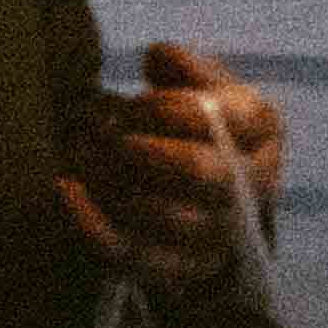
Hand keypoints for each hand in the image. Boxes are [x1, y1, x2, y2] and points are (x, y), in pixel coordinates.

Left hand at [57, 42, 288, 297]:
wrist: (215, 195)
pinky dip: (92, 225)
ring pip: (163, 217)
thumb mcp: (205, 83)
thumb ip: (184, 66)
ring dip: (111, 183)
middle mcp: (251, 185)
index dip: (165, 107)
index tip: (133, 104)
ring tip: (81, 155)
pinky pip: (133, 256)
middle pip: (199, 171)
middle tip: (108, 134)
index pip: (219, 117)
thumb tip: (159, 58)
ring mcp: (219, 233)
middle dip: (141, 148)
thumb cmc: (202, 125)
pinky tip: (65, 189)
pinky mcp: (183, 269)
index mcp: (262, 129)